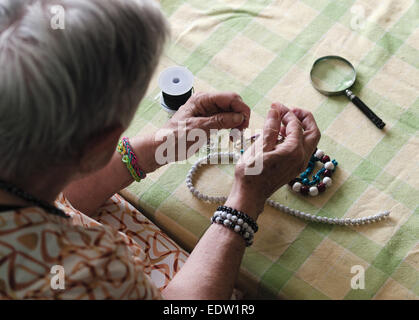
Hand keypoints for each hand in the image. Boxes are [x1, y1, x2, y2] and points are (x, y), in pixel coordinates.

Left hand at [150, 92, 250, 165]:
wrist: (162, 149)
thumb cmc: (175, 138)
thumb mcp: (198, 130)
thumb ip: (220, 121)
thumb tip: (239, 117)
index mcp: (202, 99)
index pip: (230, 97)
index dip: (241, 109)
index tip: (245, 124)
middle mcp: (207, 102)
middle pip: (233, 104)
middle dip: (240, 116)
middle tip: (240, 133)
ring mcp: (208, 112)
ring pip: (231, 113)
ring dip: (237, 123)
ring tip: (235, 137)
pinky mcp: (209, 121)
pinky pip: (225, 121)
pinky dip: (231, 127)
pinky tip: (230, 137)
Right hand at [225, 103, 320, 219]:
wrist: (250, 195)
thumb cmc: (251, 173)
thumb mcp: (259, 147)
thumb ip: (271, 127)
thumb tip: (276, 111)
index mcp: (294, 150)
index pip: (296, 124)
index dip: (286, 112)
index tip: (275, 105)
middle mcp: (302, 158)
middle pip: (313, 131)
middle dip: (304, 118)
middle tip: (290, 111)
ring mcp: (300, 165)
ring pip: (309, 141)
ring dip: (300, 128)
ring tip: (283, 122)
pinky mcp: (295, 169)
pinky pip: (302, 150)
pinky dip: (296, 139)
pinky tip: (281, 136)